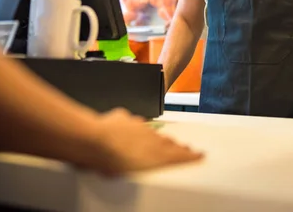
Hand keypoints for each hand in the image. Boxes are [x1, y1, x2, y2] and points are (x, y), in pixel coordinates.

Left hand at [84, 108, 202, 175]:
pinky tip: (134, 129)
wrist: (95, 141)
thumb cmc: (112, 162)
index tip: (198, 154)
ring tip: (164, 141)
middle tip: (185, 148)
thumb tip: (146, 170)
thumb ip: (145, 168)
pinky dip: (136, 128)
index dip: (189, 155)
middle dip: (176, 146)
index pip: (177, 154)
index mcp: (157, 153)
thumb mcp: (134, 173)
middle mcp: (150, 137)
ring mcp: (138, 127)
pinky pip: (134, 123)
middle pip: (168, 142)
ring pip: (152, 133)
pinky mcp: (125, 119)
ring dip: (158, 138)